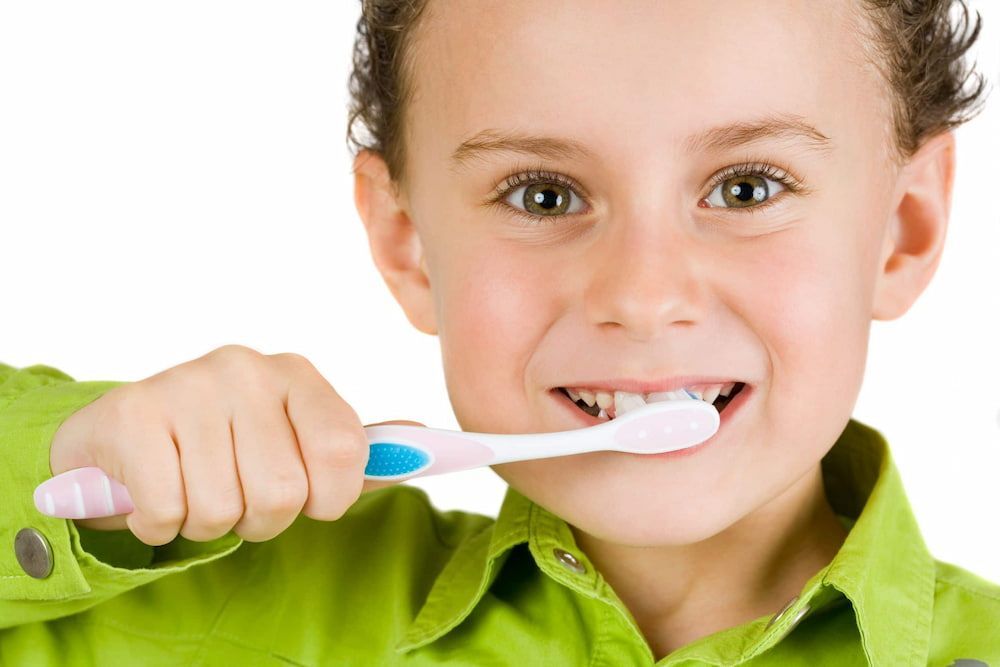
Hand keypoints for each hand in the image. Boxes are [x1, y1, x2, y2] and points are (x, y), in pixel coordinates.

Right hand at [48, 344, 421, 545]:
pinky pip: (167, 511)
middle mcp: (245, 368)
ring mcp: (186, 385)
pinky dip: (160, 522)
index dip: (329, 498)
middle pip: (283, 493)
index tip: (310, 500)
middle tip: (236, 494)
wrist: (124, 434)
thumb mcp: (291, 440)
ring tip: (193, 488)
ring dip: (206, 522)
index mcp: (296, 374)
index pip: (345, 453)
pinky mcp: (132, 413)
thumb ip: (351, 449)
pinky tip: (156, 490)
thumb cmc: (224, 445)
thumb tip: (422, 439)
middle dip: (260, 518)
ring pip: (221, 510)